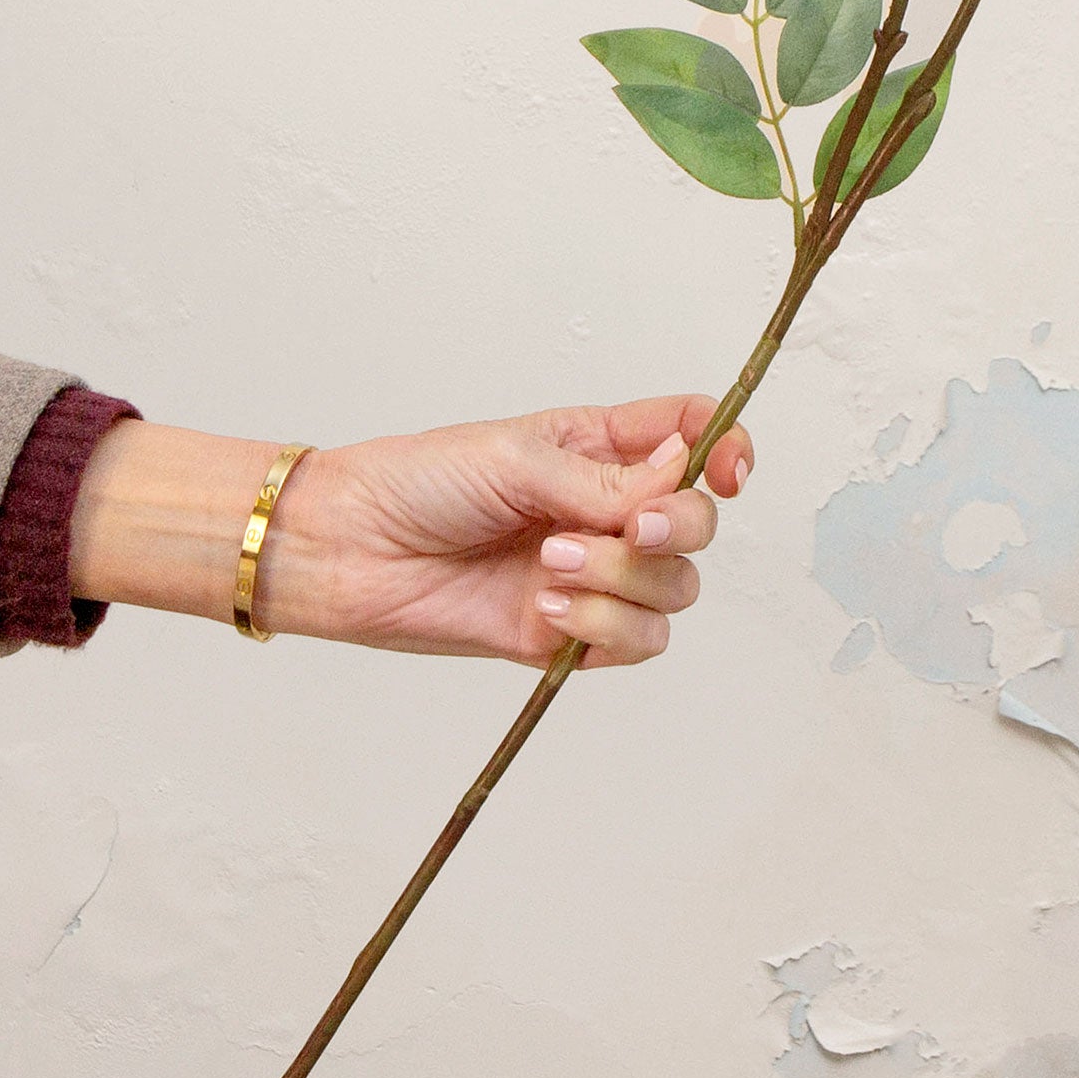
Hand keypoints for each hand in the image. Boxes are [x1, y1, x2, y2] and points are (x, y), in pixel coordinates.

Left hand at [67, 397, 753, 667]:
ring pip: (673, 589)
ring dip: (625, 579)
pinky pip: (634, 641)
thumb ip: (605, 478)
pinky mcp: (568, 633)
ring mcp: (592, 573)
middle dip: (678, 525)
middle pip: (698, 522)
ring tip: (552, 565)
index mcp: (599, 447)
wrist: (350, 550)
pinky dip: (605, 625)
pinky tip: (548, 604)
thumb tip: (679, 480)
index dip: (727, 449)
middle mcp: (605, 509)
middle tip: (635, 524)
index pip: (693, 436)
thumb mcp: (516, 456)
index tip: (727, 470)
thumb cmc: (417, 482)